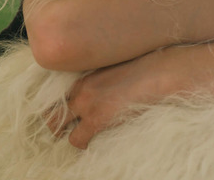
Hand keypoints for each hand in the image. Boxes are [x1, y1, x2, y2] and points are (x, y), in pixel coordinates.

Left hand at [47, 50, 171, 148]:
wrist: (162, 73)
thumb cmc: (149, 70)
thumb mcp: (119, 69)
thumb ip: (104, 80)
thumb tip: (105, 92)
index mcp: (87, 75)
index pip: (59, 96)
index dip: (61, 109)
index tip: (68, 116)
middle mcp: (81, 89)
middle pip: (51, 112)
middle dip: (56, 124)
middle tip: (66, 131)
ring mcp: (87, 104)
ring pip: (58, 128)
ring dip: (69, 134)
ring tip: (81, 138)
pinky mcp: (97, 119)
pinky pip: (77, 140)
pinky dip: (82, 144)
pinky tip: (94, 142)